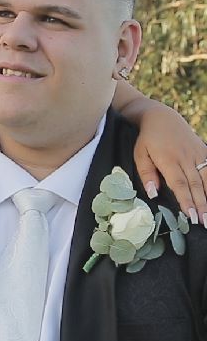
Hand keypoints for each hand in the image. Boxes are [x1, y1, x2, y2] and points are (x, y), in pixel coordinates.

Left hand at [134, 106, 206, 224]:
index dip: (186, 201)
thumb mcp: (140, 154)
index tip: (191, 216)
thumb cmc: (148, 139)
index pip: (179, 184)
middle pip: (196, 185)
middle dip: (202, 205)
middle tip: (205, 222)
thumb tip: (153, 193)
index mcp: (168, 160)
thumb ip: (146, 174)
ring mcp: (197, 154)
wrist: (161, 117)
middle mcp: (185, 157)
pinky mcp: (203, 151)